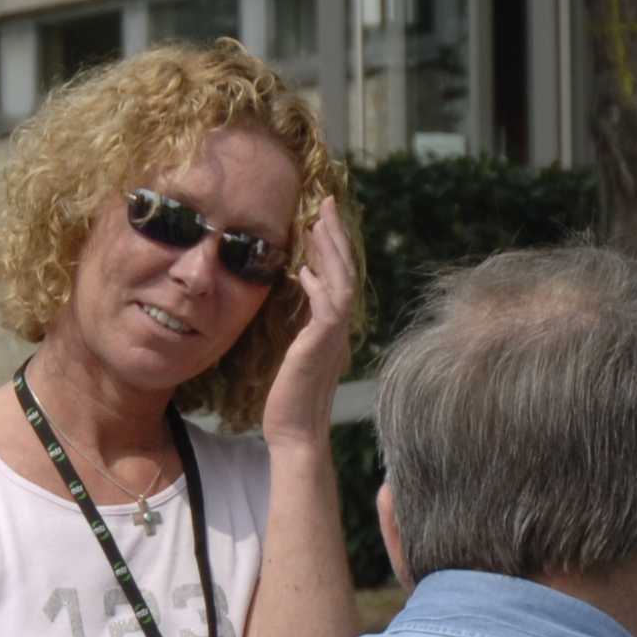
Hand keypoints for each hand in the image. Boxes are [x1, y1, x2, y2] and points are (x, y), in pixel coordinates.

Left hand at [256, 191, 361, 448]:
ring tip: (318, 222)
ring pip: (341, 283)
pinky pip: (327, 308)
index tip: (322, 216)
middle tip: (326, 203)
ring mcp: (333, 337)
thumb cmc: (291, 395)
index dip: (333, 243)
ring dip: (330, 251)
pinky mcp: (321, 347)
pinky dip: (318, 286)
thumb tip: (301, 277)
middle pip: (345, 270)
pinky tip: (303, 269)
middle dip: (335, 234)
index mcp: (333, 324)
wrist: (295, 433)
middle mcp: (339, 327)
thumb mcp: (296, 342)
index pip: (339, 274)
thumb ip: (303, 311)